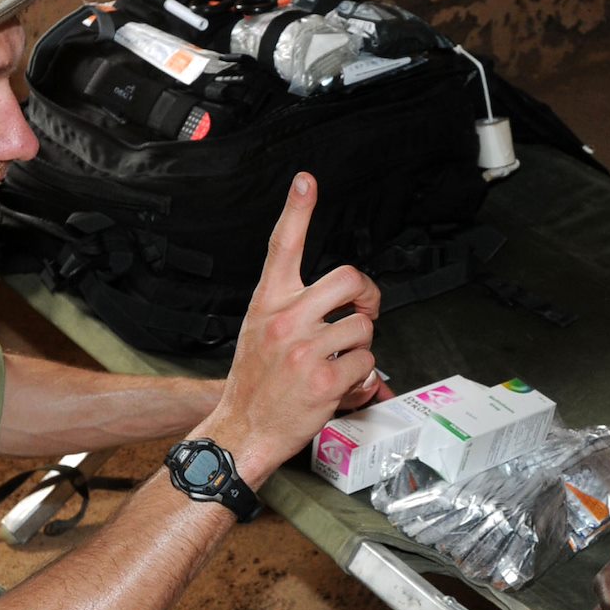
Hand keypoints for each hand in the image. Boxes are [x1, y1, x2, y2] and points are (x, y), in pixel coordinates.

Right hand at [204, 174, 382, 481]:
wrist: (242, 429)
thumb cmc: (255, 381)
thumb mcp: (260, 329)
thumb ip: (292, 306)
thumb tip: (340, 295)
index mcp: (268, 302)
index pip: (282, 245)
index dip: (296, 210)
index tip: (306, 181)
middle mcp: (285, 319)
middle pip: (347, 277)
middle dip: (367, 292)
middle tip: (366, 306)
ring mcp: (304, 349)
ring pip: (362, 327)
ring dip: (360, 346)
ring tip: (338, 361)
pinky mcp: (323, 380)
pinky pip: (366, 363)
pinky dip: (362, 378)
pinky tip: (342, 385)